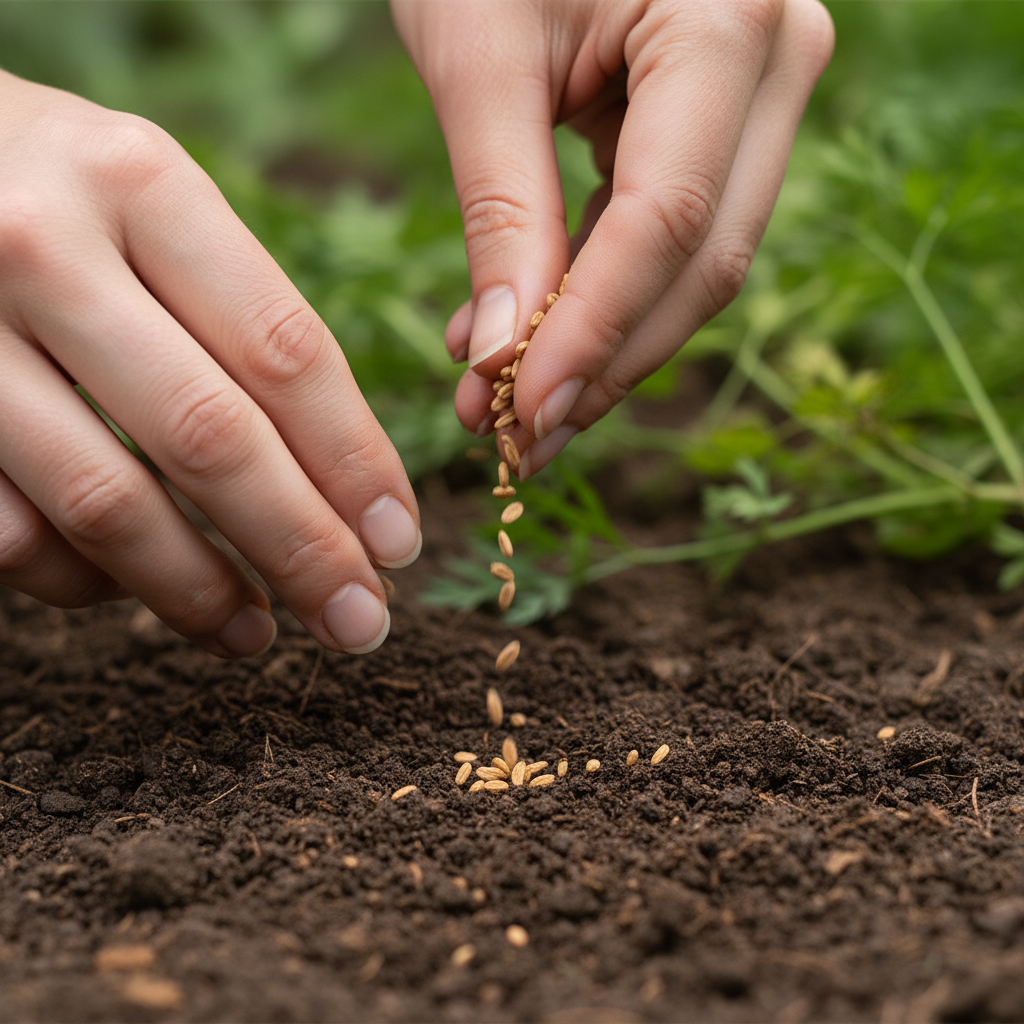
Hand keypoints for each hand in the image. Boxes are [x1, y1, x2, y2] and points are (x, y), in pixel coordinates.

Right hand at [0, 71, 420, 656]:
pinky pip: (14, 532)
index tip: (400, 543)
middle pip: (209, 438)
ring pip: (106, 502)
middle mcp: (43, 246)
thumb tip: (342, 489)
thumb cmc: (58, 194)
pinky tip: (136, 593)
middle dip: (301, 549)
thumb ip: (241, 320)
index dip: (354, 464)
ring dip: (198, 591)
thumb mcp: (155, 208)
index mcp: (141, 183)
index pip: (284, 353)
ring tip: (259, 636)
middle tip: (358, 621)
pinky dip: (85, 581)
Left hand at [393, 0, 833, 475]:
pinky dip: (601, 293)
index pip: (668, 221)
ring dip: (600, 343)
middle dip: (604, 363)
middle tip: (516, 438)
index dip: (594, 334)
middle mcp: (777, 61)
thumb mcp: (478, 58)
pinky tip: (526, 332)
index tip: (521, 416)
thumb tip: (501, 359)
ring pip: (696, 261)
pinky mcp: (724, 119)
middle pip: (702, 260)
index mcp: (727, 21)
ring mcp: (762, 92)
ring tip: (503, 400)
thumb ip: (502, 211)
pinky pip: (675, 232)